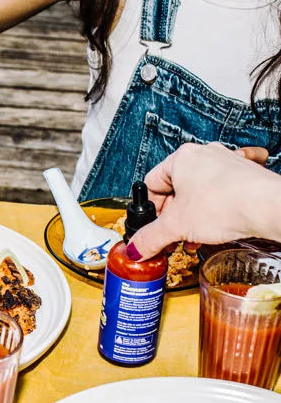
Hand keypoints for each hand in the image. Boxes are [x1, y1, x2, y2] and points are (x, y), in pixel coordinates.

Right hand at [128, 143, 278, 258]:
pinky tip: (221, 221)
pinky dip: (219, 206)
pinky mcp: (248, 173)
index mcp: (181, 158)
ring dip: (195, 215)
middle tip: (175, 235)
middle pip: (177, 188)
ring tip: (198, 235)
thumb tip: (136, 248)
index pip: (152, 184)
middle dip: (175, 217)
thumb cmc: (225, 204)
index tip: (155, 227)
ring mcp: (228, 162)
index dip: (152, 210)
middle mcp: (204, 154)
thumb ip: (150, 238)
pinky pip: (225, 189)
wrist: (269, 207)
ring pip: (201, 190)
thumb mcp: (176, 226)